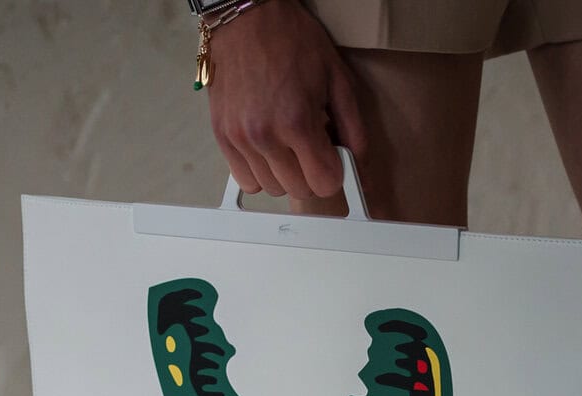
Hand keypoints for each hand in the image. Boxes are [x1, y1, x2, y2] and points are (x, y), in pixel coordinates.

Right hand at [204, 0, 367, 198]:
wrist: (247, 19)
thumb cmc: (291, 40)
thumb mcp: (336, 77)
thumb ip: (352, 125)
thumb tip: (359, 162)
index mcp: (297, 121)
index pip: (324, 183)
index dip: (334, 173)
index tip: (332, 160)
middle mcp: (265, 135)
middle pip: (298, 190)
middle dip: (311, 174)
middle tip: (311, 147)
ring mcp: (240, 138)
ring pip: (271, 189)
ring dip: (284, 174)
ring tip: (287, 144)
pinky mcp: (222, 137)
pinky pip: (245, 180)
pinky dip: (260, 172)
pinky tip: (267, 149)